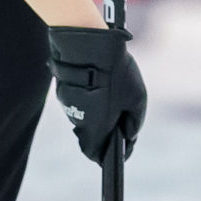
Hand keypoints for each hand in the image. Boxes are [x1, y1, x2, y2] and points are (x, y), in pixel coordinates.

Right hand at [48, 25, 146, 161]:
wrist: (86, 45)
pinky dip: (91, 97)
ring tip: (114, 96)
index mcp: (95, 130)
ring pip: (86, 117)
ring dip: (99, 112)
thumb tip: (129, 134)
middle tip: (122, 118)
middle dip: (107, 130)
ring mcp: (68, 106)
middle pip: (92, 136)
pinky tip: (101, 82)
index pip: (98, 155)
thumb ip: (135, 121)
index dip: (113, 154)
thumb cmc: (115, 74)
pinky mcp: (63, 90)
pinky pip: (80, 100)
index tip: (123, 149)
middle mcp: (78, 122)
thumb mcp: (137, 99)